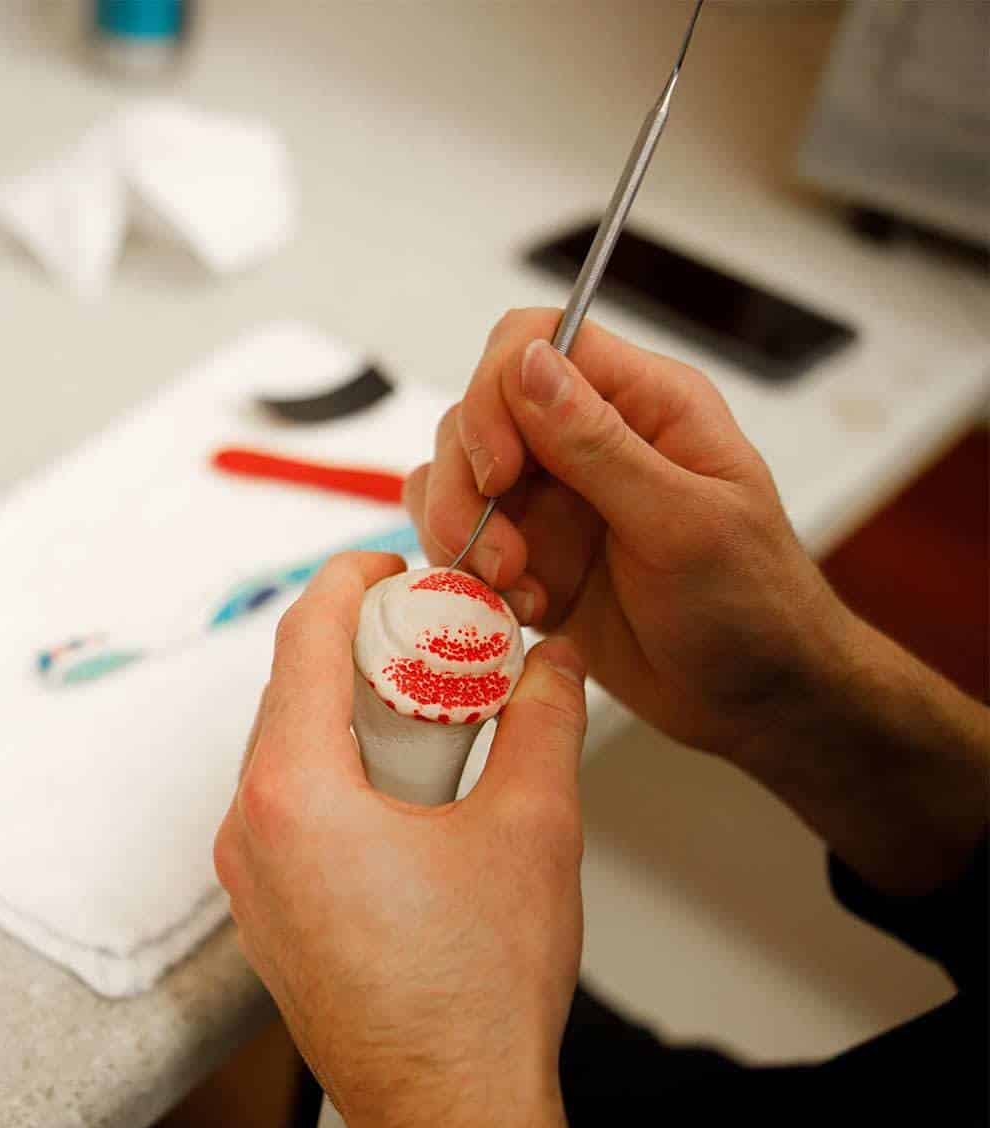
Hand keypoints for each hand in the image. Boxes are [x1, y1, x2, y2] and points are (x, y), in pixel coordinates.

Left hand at [215, 552, 589, 1127]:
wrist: (451, 1116)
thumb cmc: (481, 992)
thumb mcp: (534, 828)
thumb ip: (545, 720)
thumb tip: (554, 660)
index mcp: (293, 792)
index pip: (302, 639)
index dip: (349, 582)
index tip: (394, 563)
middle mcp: (248, 830)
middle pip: (291, 695)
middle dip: (362, 651)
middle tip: (436, 638)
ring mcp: (248, 880)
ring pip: (289, 755)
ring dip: (354, 718)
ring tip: (435, 716)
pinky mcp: (266, 916)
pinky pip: (289, 813)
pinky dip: (340, 778)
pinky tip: (408, 791)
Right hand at [404, 308, 846, 760]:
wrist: (756, 699)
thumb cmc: (752, 608)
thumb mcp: (684, 523)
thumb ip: (600, 445)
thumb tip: (530, 361)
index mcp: (645, 405)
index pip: (536, 344)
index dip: (496, 397)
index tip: (500, 472)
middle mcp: (589, 438)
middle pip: (477, 414)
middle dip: (467, 485)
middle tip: (505, 557)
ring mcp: (553, 497)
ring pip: (455, 476)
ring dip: (463, 535)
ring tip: (515, 588)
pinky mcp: (529, 551)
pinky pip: (459, 537)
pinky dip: (466, 573)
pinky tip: (520, 607)